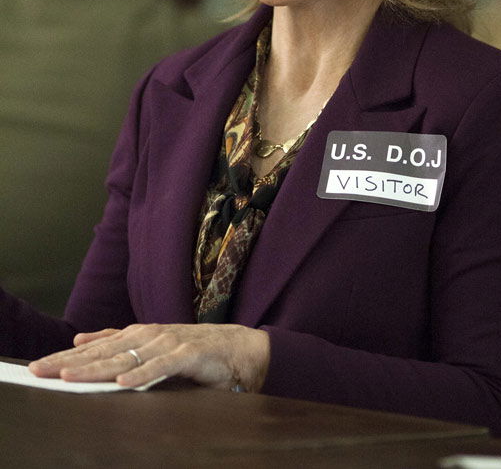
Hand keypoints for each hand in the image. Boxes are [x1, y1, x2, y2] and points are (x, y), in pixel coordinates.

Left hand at [28, 323, 269, 391]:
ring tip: (72, 376)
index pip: (97, 347)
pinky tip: (124, 383)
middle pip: (105, 351)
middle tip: (41, 370)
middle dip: (71, 361)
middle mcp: (151, 335)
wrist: (243, 349)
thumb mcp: (155, 347)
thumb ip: (122, 343)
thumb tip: (82, 340)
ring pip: (128, 358)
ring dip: (99, 367)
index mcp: (140, 335)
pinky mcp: (190, 355)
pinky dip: (144, 374)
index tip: (39, 366)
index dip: (67, 356)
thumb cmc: (197, 351)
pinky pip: (163, 366)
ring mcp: (170, 343)